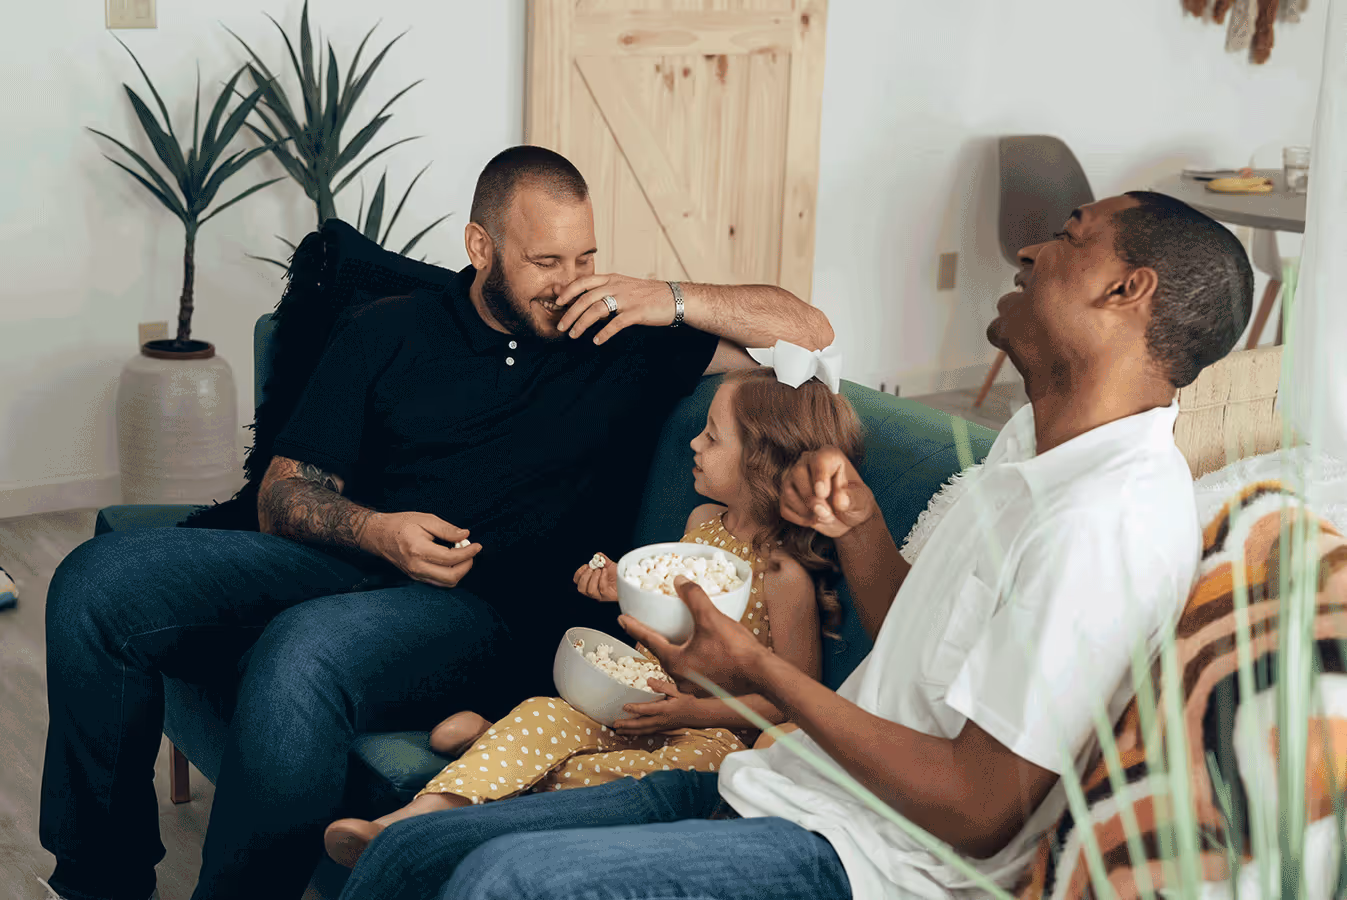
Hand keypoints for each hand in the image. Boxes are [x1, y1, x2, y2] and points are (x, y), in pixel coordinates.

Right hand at [360, 512, 480, 588]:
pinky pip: (438, 582)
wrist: (378, 535)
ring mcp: (416, 574)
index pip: (451, 558)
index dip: (468, 553)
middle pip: (451, 577)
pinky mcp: (416, 577)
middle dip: (466, 565)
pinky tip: (450, 560)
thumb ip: (446, 529)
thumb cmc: (400, 524)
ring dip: (459, 571)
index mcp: (419, 550)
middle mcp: (417, 567)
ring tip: (461, 555)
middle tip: (470, 552)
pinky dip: (450, 573)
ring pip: (446, 583)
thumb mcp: (425, 519)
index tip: (477, 545)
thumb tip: (464, 535)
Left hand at [555, 273, 676, 344]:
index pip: (584, 282)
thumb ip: (603, 291)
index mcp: (612, 278)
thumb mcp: (623, 286)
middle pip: (586, 298)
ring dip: (582, 324)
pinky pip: (616, 323)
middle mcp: (617, 286)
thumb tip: (582, 297)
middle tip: (561, 327)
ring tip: (574, 335)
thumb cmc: (647, 294)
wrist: (674, 297)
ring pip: (597, 310)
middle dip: (570, 313)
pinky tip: (597, 341)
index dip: (568, 291)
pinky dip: (605, 333)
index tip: (558, 303)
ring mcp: (627, 299)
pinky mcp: (637, 312)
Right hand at [573, 553, 618, 601]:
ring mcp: (601, 595)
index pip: (577, 582)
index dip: (579, 574)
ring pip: (590, 591)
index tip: (586, 566)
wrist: (629, 580)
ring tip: (600, 570)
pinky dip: (602, 578)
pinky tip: (605, 572)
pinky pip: (602, 588)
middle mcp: (594, 591)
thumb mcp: (609, 565)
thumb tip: (597, 555)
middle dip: (585, 576)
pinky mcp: (609, 596)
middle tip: (592, 568)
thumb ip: (602, 559)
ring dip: (593, 578)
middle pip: (581, 588)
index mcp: (590, 584)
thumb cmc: (619, 575)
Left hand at [611, 679, 703, 734]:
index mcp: (664, 709)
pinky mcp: (661, 729)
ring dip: (629, 731)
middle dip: (628, 725)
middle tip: (615, 724)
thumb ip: (662, 686)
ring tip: (617, 731)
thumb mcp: (676, 690)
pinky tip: (629, 733)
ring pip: (643, 730)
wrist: (697, 715)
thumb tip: (648, 680)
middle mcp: (661, 720)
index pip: (647, 709)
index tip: (624, 706)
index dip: (636, 708)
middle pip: (641, 724)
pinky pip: (647, 733)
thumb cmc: (687, 701)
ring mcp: (661, 726)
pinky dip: (637, 733)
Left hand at [619, 576, 768, 697]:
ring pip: (679, 664)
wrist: (762, 676)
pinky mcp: (709, 689)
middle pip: (663, 653)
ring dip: (676, 650)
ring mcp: (694, 687)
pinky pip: (693, 672)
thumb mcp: (711, 617)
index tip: (621, 618)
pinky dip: (691, 659)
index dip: (634, 626)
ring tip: (678, 637)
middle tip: (650, 626)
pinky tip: (700, 652)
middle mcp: (680, 678)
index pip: (649, 639)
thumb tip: (679, 580)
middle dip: (656, 639)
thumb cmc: (735, 650)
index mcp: (675, 661)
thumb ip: (693, 596)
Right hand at [778, 447, 875, 538]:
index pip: (819, 459)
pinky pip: (785, 507)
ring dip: (807, 510)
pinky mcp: (787, 496)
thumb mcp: (862, 501)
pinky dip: (800, 519)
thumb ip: (853, 499)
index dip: (819, 476)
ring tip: (826, 517)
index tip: (822, 493)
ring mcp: (794, 478)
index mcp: (829, 456)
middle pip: (797, 473)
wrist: (846, 518)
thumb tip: (839, 501)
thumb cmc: (854, 502)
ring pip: (788, 491)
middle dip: (811, 498)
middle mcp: (808, 462)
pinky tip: (814, 519)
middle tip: (828, 513)